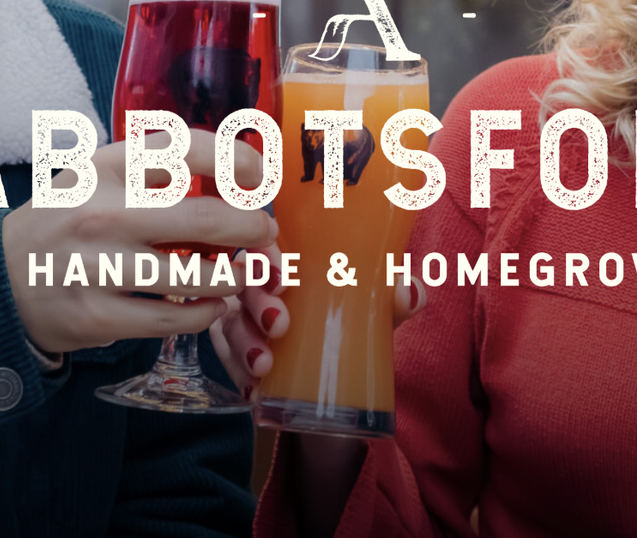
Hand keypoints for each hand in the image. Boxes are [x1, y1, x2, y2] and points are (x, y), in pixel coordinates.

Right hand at [1, 129, 277, 353]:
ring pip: (197, 276)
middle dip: (251, 228)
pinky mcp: (98, 316)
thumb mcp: (95, 176)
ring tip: (237, 274)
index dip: (238, 159)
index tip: (258, 176)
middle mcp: (102, 213)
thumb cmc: (65, 222)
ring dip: (233, 277)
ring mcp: (100, 268)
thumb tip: (236, 169)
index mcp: (105, 168)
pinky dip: (206, 313)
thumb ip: (153, 168)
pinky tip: (210, 306)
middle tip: (263, 233)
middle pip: (205, 219)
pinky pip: (175, 318)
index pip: (187, 149)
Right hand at [208, 246, 425, 392]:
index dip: (265, 256)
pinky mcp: (238, 358)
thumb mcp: (376, 308)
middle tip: (279, 325)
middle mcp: (258, 287)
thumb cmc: (353, 319)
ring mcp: (244, 323)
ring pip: (229, 325)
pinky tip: (253, 390)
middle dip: (257, 302)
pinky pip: (228, 364)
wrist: (345, 371)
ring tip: (264, 366)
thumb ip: (395, 298)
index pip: (264, 245)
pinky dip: (239, 377)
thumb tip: (408, 292)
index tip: (284, 277)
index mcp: (288, 262)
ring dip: (244, 343)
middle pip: (243, 285)